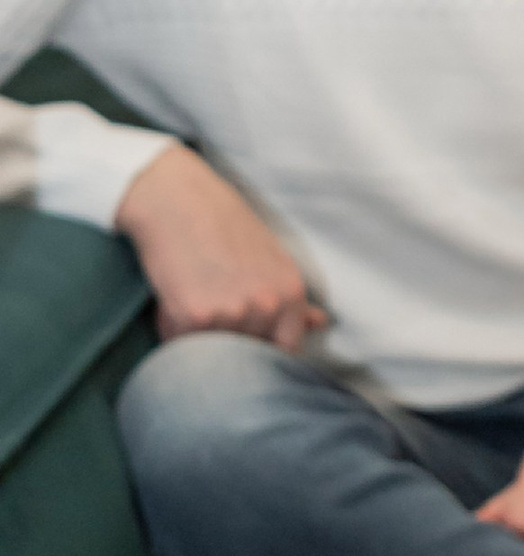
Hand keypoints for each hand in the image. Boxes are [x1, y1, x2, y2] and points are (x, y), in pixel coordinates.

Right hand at [117, 145, 326, 350]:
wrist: (177, 200)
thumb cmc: (224, 225)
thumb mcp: (271, 258)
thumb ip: (293, 300)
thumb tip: (320, 324)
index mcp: (292, 293)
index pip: (287, 351)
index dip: (262, 354)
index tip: (246, 346)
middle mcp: (268, 306)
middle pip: (245, 355)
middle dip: (226, 341)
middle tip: (211, 303)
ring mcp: (232, 313)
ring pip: (210, 352)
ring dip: (196, 336)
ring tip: (194, 294)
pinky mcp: (194, 318)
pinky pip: (179, 343)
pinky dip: (172, 328)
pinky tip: (174, 296)